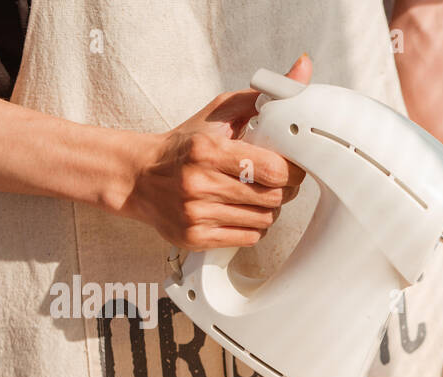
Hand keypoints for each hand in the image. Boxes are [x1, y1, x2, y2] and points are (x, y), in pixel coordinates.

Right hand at [116, 55, 310, 248]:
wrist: (139, 177)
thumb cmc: (185, 146)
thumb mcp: (218, 114)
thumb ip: (261, 97)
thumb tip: (302, 70)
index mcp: (207, 150)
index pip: (274, 170)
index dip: (292, 170)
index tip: (290, 166)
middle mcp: (199, 183)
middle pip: (274, 198)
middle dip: (283, 189)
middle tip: (275, 181)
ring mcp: (195, 214)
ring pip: (264, 221)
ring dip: (269, 209)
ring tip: (255, 195)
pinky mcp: (195, 237)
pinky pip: (248, 239)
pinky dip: (253, 227)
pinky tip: (241, 212)